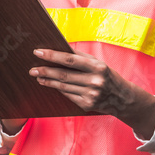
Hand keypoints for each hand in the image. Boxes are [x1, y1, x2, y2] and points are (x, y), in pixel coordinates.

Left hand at [30, 48, 154, 136]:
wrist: (123, 98)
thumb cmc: (108, 76)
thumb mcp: (99, 63)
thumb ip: (81, 58)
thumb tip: (59, 50)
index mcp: (98, 67)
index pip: (70, 60)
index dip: (52, 55)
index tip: (38, 52)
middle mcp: (95, 81)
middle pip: (64, 75)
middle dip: (45, 70)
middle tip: (32, 68)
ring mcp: (91, 95)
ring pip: (63, 86)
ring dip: (48, 80)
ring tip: (38, 75)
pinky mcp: (87, 105)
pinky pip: (68, 95)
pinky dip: (57, 88)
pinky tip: (49, 83)